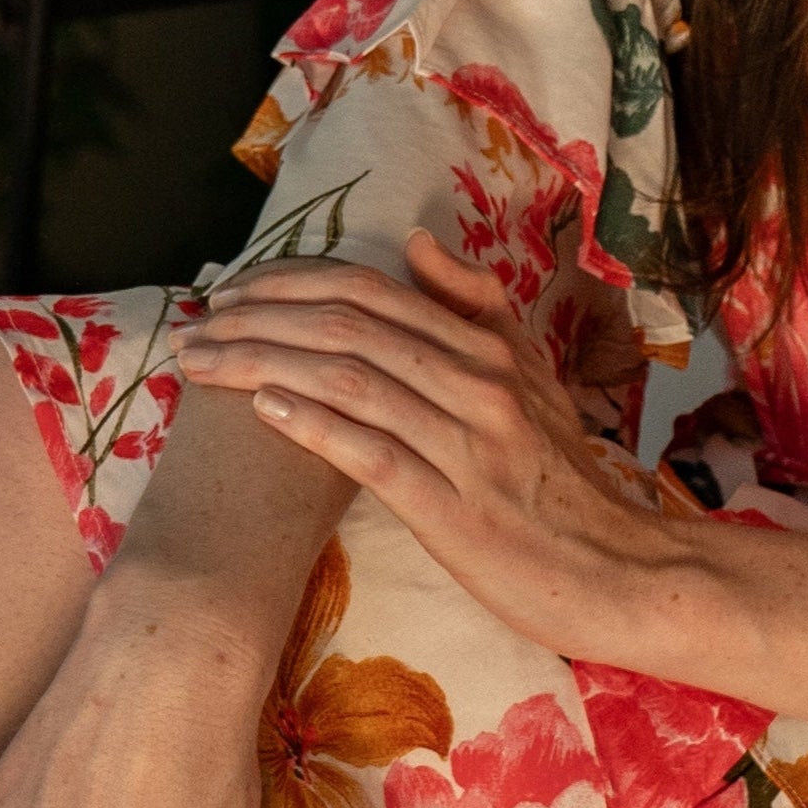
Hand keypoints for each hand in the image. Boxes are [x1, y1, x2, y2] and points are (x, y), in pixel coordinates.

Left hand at [170, 234, 677, 660]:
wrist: (610, 566)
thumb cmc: (559, 476)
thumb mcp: (531, 374)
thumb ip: (476, 307)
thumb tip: (415, 240)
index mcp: (489, 345)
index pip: (376, 291)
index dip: (295, 283)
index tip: (234, 292)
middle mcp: (477, 380)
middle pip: (350, 326)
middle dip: (261, 318)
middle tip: (198, 327)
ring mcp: (465, 442)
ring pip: (349, 380)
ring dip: (264, 364)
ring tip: (204, 363)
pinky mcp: (451, 507)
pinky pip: (370, 451)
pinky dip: (312, 423)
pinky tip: (263, 409)